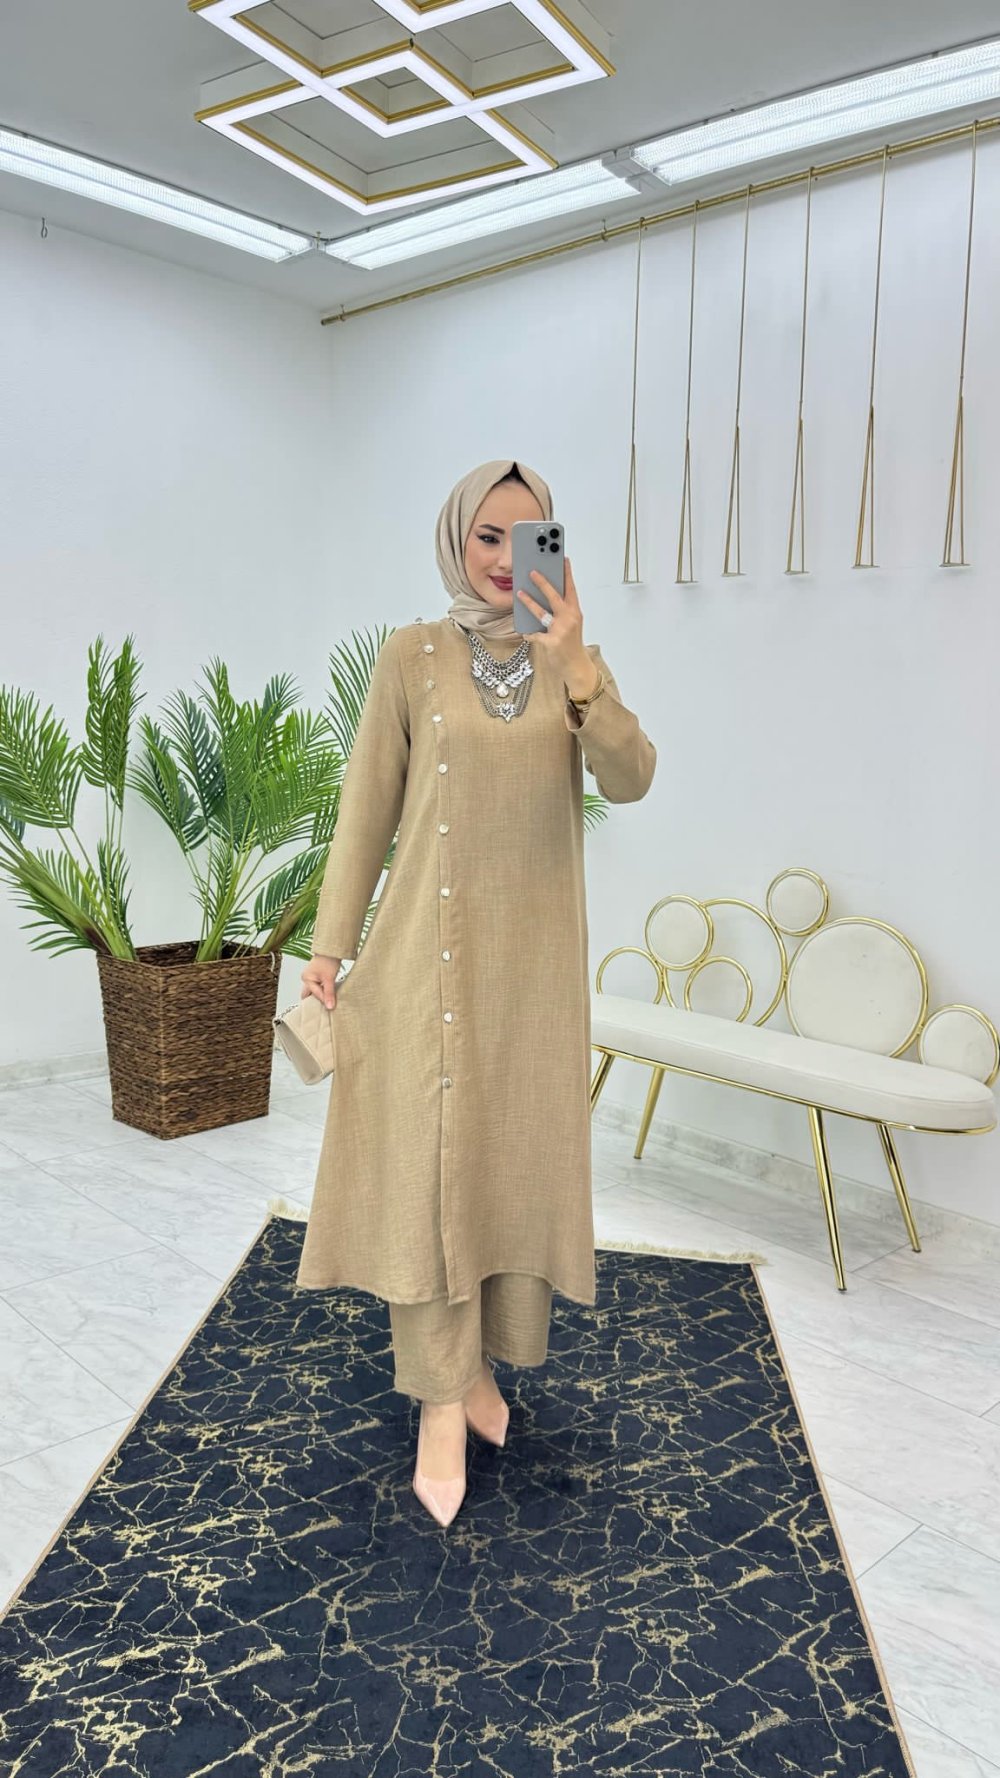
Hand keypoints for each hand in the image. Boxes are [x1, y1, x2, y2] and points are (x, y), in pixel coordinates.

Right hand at [302, 956, 340, 1009]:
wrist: (333, 949)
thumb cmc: (329, 960)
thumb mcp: (329, 978)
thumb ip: (329, 993)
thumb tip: (329, 1007)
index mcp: (306, 978)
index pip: (315, 994)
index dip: (324, 1000)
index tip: (332, 1007)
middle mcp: (306, 978)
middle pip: (310, 995)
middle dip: (317, 1001)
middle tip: (326, 1007)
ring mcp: (311, 977)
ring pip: (315, 991)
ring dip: (322, 995)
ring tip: (330, 1000)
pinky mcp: (317, 976)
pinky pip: (318, 987)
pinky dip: (324, 991)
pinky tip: (330, 994)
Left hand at [515, 556, 589, 681]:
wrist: (576, 667)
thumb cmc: (571, 644)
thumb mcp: (572, 624)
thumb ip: (562, 611)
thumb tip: (546, 596)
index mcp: (575, 612)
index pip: (571, 589)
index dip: (567, 574)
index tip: (563, 559)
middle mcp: (569, 619)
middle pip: (555, 596)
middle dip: (543, 583)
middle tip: (532, 572)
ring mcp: (560, 631)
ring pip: (542, 613)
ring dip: (529, 602)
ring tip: (519, 593)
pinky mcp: (551, 643)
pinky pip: (535, 635)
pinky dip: (529, 634)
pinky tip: (525, 632)